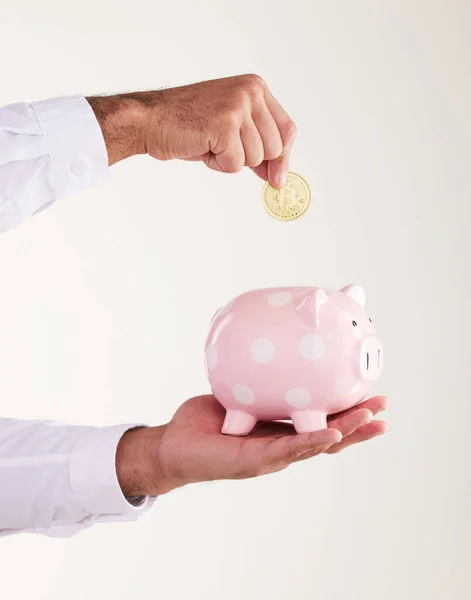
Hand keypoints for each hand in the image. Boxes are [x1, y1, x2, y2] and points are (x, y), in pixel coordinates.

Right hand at [87, 74, 295, 187]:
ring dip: (230, 161)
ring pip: (255, 159)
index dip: (283, 158)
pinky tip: (202, 147)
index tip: (278, 179)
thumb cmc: (188, 125)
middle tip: (223, 148)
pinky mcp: (225, 124)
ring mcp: (238, 106)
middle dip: (250, 160)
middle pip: (274, 149)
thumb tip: (278, 176)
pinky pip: (235, 164)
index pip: (287, 129)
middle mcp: (251, 92)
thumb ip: (258, 145)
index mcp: (256, 87)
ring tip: (209, 143)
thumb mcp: (232, 130)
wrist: (151, 120)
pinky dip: (217, 165)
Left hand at [117, 395, 387, 496]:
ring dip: (345, 433)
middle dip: (358, 424)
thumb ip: (258, 375)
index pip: (323, 420)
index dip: (348, 412)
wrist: (173, 446)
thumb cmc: (206, 420)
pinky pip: (286, 449)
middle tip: (383, 406)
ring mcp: (271, 456)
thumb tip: (270, 340)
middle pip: (329, 436)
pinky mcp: (254, 461)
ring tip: (368, 419)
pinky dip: (310, 441)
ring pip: (316, 445)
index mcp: (282, 429)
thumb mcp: (239, 391)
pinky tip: (330, 432)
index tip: (372, 395)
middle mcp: (282, 445)